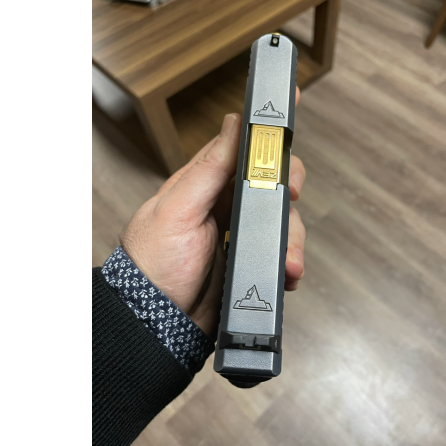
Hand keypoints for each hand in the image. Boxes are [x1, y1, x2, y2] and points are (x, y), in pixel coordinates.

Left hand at [121, 89, 306, 336]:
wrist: (157, 322)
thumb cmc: (153, 263)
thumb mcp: (177, 209)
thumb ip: (208, 169)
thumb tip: (231, 124)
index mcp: (203, 183)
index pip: (240, 147)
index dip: (266, 137)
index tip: (288, 132)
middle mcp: (223, 205)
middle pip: (271, 182)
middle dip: (288, 188)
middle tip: (292, 196)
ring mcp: (238, 235)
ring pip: (281, 220)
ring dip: (291, 237)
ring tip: (289, 260)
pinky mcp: (249, 262)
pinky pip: (280, 254)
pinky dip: (289, 262)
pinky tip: (287, 273)